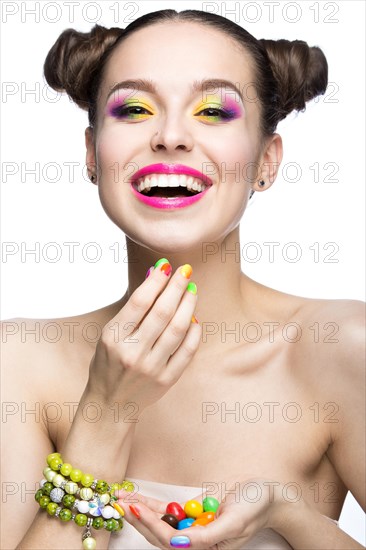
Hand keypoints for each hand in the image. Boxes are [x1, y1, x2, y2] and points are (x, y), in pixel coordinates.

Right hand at [85, 259, 200, 411]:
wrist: (110, 405)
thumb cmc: (108, 363)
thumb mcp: (110, 334)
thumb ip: (132, 309)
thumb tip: (155, 277)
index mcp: (114, 338)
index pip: (140, 301)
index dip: (157, 281)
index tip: (167, 266)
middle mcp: (132, 352)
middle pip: (162, 312)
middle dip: (177, 287)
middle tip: (186, 271)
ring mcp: (151, 367)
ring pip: (178, 329)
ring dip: (189, 305)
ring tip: (192, 290)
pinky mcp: (166, 380)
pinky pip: (187, 351)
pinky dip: (195, 332)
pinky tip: (195, 317)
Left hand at [116, 478, 285, 549]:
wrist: (266, 495)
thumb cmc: (255, 508)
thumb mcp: (235, 522)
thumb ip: (207, 537)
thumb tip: (178, 544)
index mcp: (205, 548)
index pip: (171, 541)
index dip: (151, 526)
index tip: (135, 510)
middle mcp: (195, 540)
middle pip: (159, 533)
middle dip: (138, 520)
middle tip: (119, 503)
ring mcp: (191, 526)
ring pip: (160, 521)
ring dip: (140, 510)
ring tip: (121, 498)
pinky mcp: (191, 512)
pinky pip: (168, 510)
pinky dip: (151, 504)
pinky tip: (136, 497)